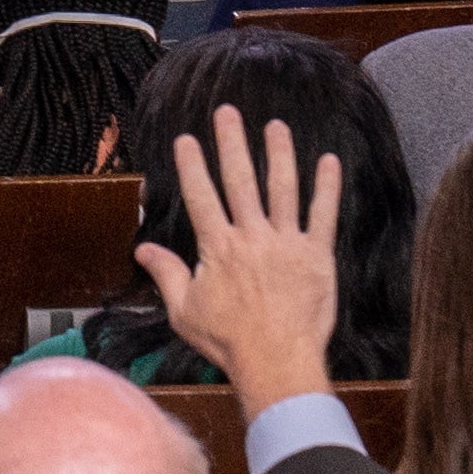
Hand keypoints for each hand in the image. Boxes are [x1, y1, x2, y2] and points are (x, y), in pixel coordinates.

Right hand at [138, 106, 344, 410]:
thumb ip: (167, 274)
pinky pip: (323, 215)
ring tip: (276, 125)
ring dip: (279, 153)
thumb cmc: (229, 341)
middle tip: (228, 112)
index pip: (201, 196)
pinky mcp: (316, 255)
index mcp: (218, 248)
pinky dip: (327, 187)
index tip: (186, 138)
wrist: (277, 361)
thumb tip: (143, 249)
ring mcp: (286, 243)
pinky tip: (329, 161)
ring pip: (282, 188)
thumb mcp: (185, 311)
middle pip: (240, 180)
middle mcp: (251, 237)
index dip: (192, 166)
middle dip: (232, 143)